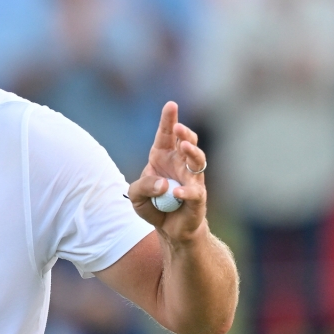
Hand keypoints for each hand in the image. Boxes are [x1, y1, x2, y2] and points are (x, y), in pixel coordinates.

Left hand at [127, 100, 208, 244]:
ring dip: (192, 151)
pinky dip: (185, 191)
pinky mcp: (198, 197)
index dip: (168, 120)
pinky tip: (175, 192)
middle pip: (187, 142)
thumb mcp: (136, 195)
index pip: (166, 135)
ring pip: (197, 160)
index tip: (171, 105)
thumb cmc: (153, 205)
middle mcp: (180, 164)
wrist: (169, 229)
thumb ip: (143, 186)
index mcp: (163, 157)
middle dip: (184, 133)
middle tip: (178, 128)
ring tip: (184, 146)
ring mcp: (192, 179)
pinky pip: (194, 191)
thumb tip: (163, 185)